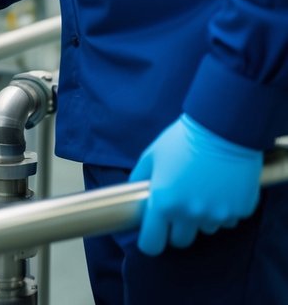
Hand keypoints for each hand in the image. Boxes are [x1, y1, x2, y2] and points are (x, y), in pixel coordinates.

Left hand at [130, 114, 261, 254]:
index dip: (151, 240)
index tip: (154, 233)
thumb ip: (140, 178)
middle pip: (180, 240)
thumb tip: (133, 192)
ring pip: (206, 229)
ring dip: (202, 217)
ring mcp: (217, 214)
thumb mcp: (151, 156)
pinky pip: (228, 220)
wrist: (222, 129)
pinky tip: (220, 188)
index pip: (152, 244)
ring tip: (202, 191)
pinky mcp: (240, 210)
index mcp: (164, 203)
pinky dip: (223, 209)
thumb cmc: (182, 140)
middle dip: (177, 228)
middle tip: (179, 207)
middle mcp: (190, 214)